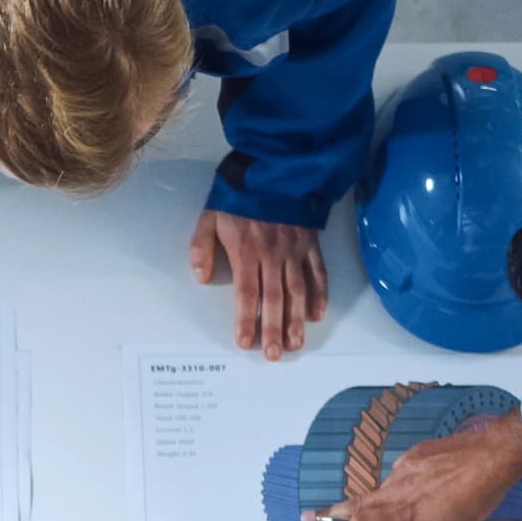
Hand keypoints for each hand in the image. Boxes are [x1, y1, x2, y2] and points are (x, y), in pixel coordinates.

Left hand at [188, 209, 328, 360]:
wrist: (273, 166)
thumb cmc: (239, 194)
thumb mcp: (210, 216)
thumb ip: (202, 248)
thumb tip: (202, 278)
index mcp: (246, 250)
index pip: (246, 292)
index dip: (245, 319)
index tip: (245, 342)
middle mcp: (272, 253)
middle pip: (274, 298)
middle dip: (273, 329)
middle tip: (274, 354)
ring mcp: (294, 249)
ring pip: (298, 290)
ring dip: (297, 319)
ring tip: (296, 343)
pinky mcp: (310, 242)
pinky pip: (318, 272)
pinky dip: (319, 294)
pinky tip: (317, 314)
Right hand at [306, 411, 521, 520]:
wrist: (495, 452)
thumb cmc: (481, 494)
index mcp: (407, 508)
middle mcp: (399, 486)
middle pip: (357, 501)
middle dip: (331, 512)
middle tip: (308, 517)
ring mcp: (406, 466)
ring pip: (381, 489)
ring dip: (376, 503)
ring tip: (390, 512)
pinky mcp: (416, 453)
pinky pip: (399, 473)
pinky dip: (399, 486)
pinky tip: (421, 489)